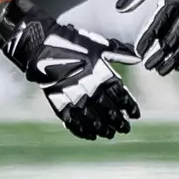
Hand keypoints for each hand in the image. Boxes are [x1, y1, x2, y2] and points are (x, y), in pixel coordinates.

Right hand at [0, 0, 138, 139]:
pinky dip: (82, 130)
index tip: (135, 115)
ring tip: (109, 134)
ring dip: (103, 129)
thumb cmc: (72, 43)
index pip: (120, 96)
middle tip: (125, 128)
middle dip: (118, 121)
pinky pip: (73, 122)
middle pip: (109, 111)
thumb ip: (118, 54)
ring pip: (93, 119)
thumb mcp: (99, 45)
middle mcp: (90, 89)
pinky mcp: (59, 103)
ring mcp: (74, 98)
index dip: (129, 107)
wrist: (42, 46)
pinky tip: (90, 135)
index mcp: (101, 74)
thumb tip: (136, 59)